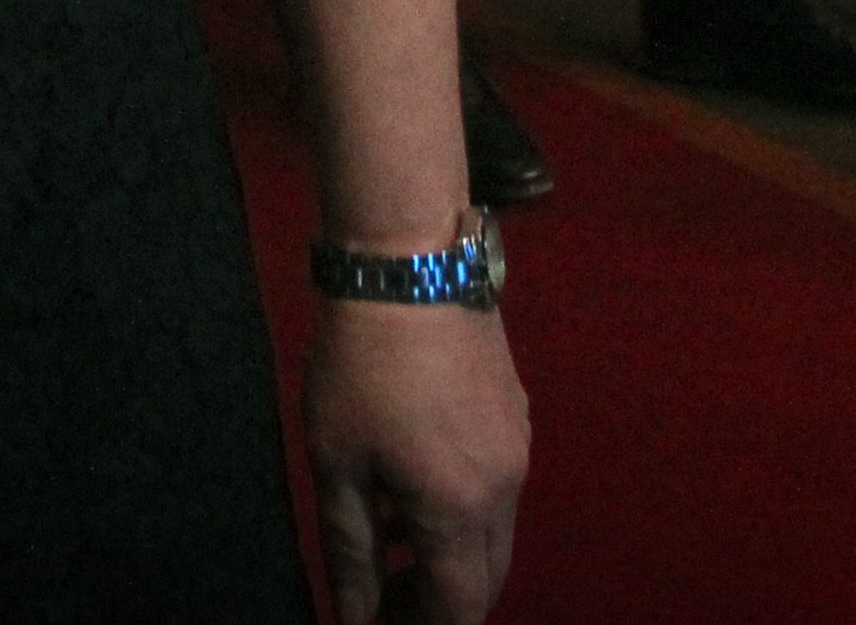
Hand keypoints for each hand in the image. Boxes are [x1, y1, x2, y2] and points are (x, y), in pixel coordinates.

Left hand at [306, 298, 525, 622]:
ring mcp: (518, 449)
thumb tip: (356, 615)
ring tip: (389, 544)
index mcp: (459, 510)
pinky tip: (412, 488)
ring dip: (450, 556)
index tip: (375, 624)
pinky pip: (498, 490)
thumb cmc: (361, 368)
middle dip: (437, 601)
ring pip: (495, 534)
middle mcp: (505, 489)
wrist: (410, 266)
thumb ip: (350, 551)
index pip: (458, 608)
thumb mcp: (338, 464)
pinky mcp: (517, 414)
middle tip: (381, 595)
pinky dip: (463, 512)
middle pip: (485, 579)